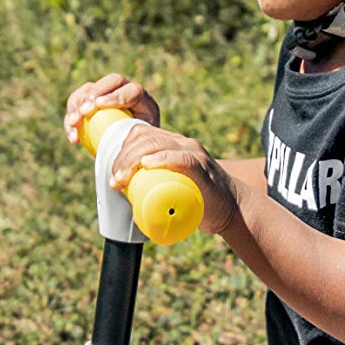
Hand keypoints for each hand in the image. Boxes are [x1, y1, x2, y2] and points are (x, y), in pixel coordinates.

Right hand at [62, 72, 160, 144]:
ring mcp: (105, 95)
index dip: (116, 96)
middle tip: (84, 111)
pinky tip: (74, 139)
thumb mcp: (143, 147)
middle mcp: (124, 91)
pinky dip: (70, 120)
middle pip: (110, 82)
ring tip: (73, 123)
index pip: (132, 90)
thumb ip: (137, 141)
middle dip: (93, 94)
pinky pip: (75, 105)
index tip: (100, 106)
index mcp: (143, 100)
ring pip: (88, 89)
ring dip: (76, 105)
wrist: (129, 153)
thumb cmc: (139, 152)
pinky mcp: (89, 103)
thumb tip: (125, 142)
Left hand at [110, 123, 237, 238]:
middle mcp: (183, 143)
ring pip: (157, 145)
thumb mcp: (171, 185)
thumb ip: (152, 185)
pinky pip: (183, 158)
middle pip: (145, 139)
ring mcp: (194, 154)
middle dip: (123, 158)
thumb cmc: (198, 201)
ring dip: (133, 160)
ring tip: (122, 179)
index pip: (141, 134)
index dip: (122, 149)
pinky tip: (147, 164)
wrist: (231, 209)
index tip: (113, 173)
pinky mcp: (203, 169)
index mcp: (173, 144)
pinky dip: (163, 159)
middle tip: (115, 181)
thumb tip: (120, 202)